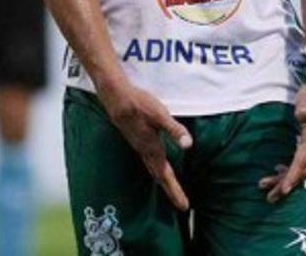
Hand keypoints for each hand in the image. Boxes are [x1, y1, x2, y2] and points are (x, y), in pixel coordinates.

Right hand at [96, 79, 193, 210]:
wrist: (116, 98)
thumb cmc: (139, 105)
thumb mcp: (160, 115)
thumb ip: (174, 130)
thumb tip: (189, 145)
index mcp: (153, 149)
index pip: (166, 176)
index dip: (175, 191)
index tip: (184, 206)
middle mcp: (146, 152)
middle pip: (160, 177)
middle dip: (171, 191)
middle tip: (182, 205)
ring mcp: (140, 147)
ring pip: (153, 170)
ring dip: (164, 182)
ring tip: (171, 191)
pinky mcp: (138, 141)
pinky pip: (149, 162)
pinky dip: (156, 170)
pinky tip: (157, 167)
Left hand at [259, 76, 305, 201]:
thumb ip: (304, 110)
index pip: (302, 162)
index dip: (292, 177)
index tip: (283, 190)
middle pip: (301, 172)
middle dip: (285, 185)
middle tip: (268, 196)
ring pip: (304, 171)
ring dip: (287, 180)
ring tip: (268, 186)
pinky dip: (293, 171)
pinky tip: (279, 170)